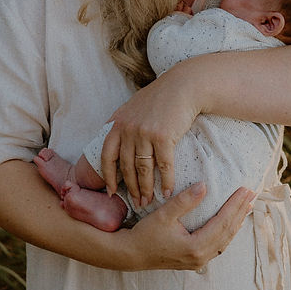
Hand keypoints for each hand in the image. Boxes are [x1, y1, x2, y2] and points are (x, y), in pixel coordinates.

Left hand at [100, 64, 200, 204]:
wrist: (184, 86)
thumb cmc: (161, 97)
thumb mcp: (135, 107)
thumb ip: (124, 124)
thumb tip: (117, 142)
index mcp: (118, 123)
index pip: (107, 155)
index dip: (108, 176)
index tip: (111, 191)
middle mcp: (128, 129)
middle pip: (126, 167)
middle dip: (131, 188)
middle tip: (137, 203)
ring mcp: (144, 133)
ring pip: (143, 169)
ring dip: (146, 189)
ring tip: (149, 201)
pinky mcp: (163, 137)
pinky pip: (163, 165)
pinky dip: (166, 181)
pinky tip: (167, 192)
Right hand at [123, 183, 255, 269]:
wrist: (131, 255)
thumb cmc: (145, 234)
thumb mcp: (163, 215)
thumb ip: (185, 201)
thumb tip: (205, 185)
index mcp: (195, 247)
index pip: (222, 223)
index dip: (235, 205)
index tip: (245, 190)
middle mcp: (201, 257)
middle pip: (228, 232)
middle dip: (240, 212)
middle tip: (251, 194)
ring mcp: (199, 261)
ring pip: (225, 240)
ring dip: (236, 222)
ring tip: (246, 206)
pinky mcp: (195, 260)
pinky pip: (218, 245)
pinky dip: (227, 231)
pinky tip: (231, 222)